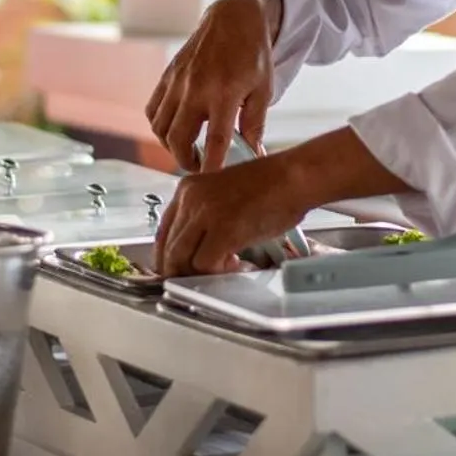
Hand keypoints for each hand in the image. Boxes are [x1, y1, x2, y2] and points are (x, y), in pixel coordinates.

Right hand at [146, 0, 282, 172]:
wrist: (232, 18)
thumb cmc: (252, 55)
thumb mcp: (263, 90)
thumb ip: (255, 126)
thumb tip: (253, 156)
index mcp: (225, 93)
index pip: (214, 140)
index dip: (211, 166)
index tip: (211, 182)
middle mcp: (196, 88)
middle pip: (178, 139)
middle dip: (186, 161)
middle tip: (199, 166)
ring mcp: (177, 82)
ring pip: (160, 127)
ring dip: (171, 146)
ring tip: (187, 150)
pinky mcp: (167, 76)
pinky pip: (153, 110)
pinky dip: (160, 126)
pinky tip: (174, 129)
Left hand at [154, 149, 307, 276]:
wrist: (293, 177)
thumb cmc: (269, 187)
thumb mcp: (222, 195)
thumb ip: (203, 217)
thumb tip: (195, 249)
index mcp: (188, 189)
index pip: (162, 231)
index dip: (167, 256)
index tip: (176, 269)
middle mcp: (190, 199)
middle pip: (169, 249)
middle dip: (181, 270)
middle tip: (199, 278)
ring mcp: (205, 213)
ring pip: (183, 259)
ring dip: (201, 272)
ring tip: (224, 267)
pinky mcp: (223, 229)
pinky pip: (205, 264)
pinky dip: (218, 271)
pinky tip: (236, 263)